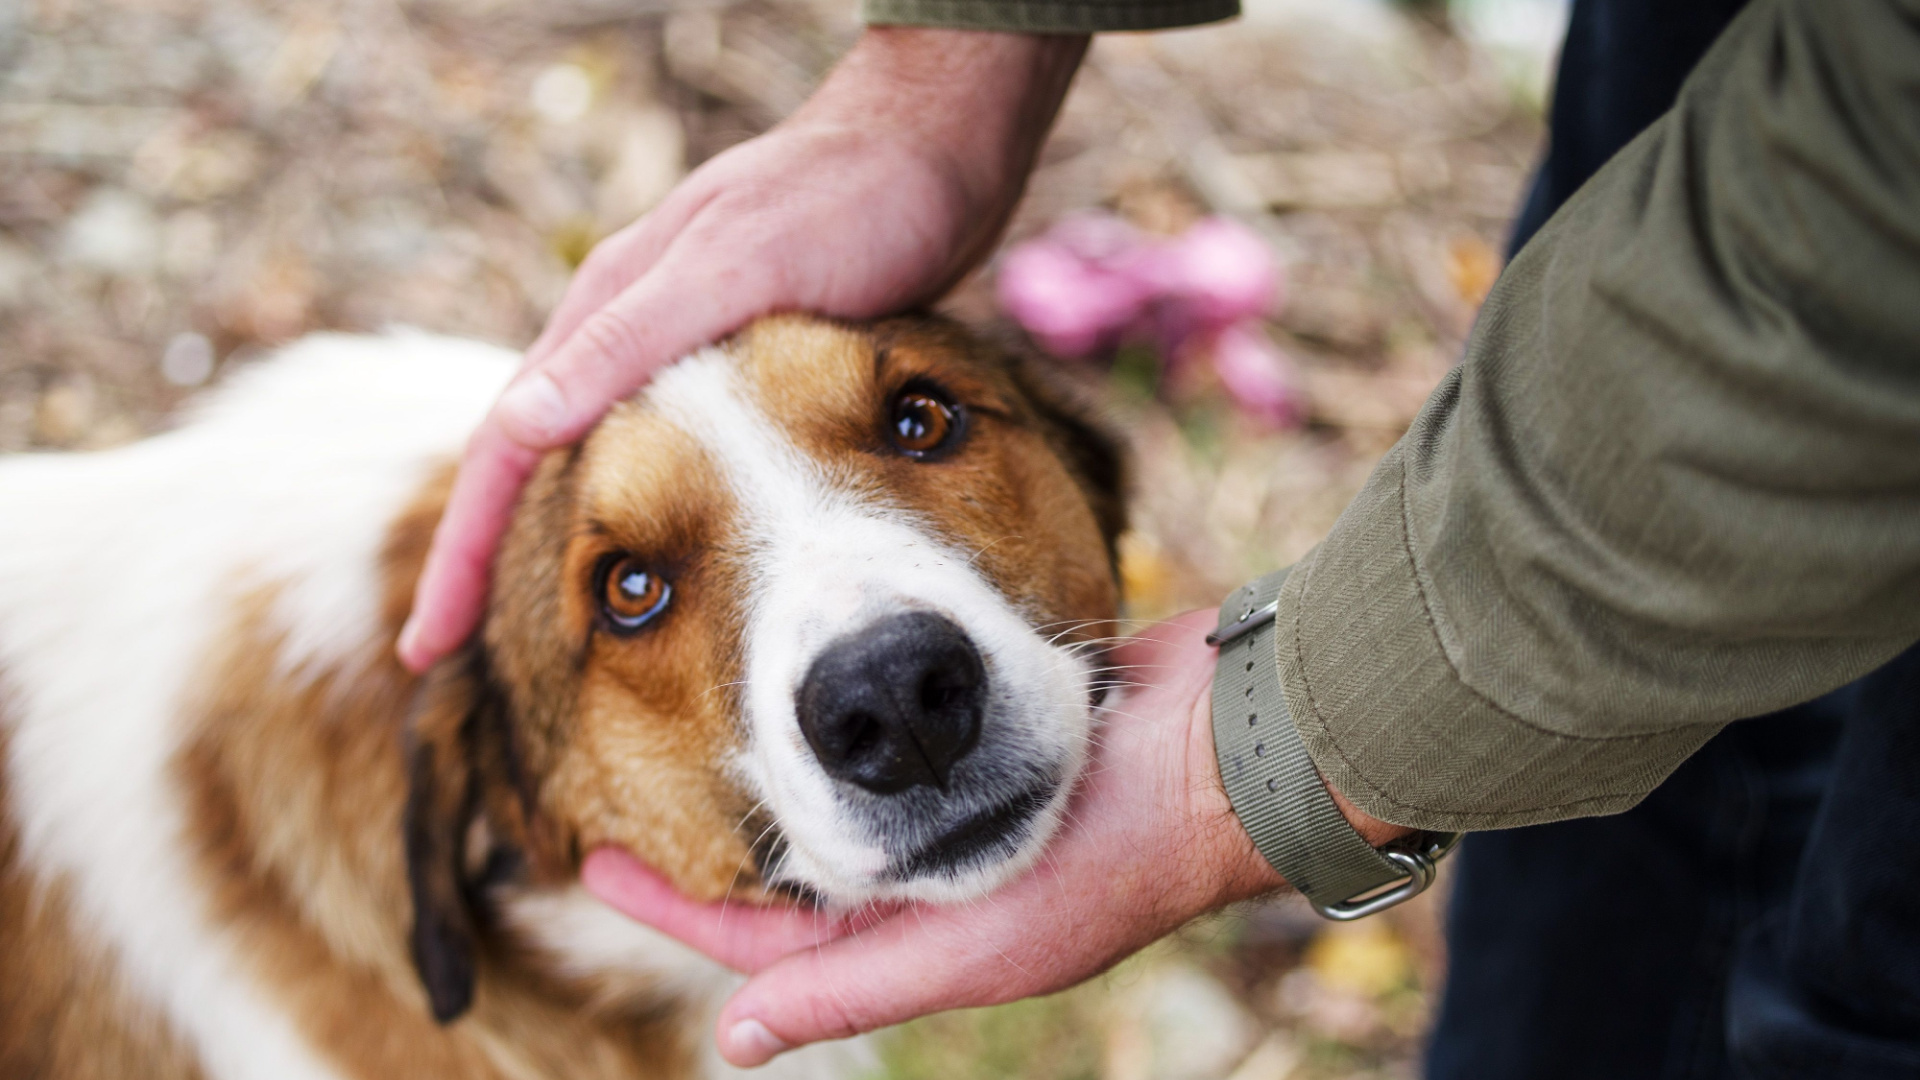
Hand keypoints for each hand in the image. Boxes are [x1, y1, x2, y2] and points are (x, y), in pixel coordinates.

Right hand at [397, 28, 1089, 670]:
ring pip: (592, 458)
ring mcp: (679, 347)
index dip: (464, 554)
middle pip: (531, 460)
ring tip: (543, 622)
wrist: (928, 150)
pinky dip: (635, 508)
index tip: (427, 647)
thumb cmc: (841, 203)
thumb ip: (627, 340)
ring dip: (556, 535)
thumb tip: (519, 424)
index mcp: (604, 313)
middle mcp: (627, 332)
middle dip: (487, 558)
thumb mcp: (733, 268)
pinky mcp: (737, 361)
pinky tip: (655, 549)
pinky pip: (660, 451)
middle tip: (453, 650)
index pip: (502, 449)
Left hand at [583, 611, 1299, 1066]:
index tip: (592, 863)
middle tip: (633, 786)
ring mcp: (963, 798)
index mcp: (925, 937)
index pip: (770, 939)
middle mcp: (936, 873)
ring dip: (781, 771)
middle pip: (802, 867)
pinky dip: (851, 720)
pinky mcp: (990, 726)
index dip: (678, 906)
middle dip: (722, 838)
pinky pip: (898, 736)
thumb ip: (854, 987)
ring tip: (706, 726)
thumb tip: (735, 1045)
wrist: (1224, 753)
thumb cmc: (1110, 861)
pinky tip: (810, 680)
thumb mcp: (975, 946)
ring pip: (845, 794)